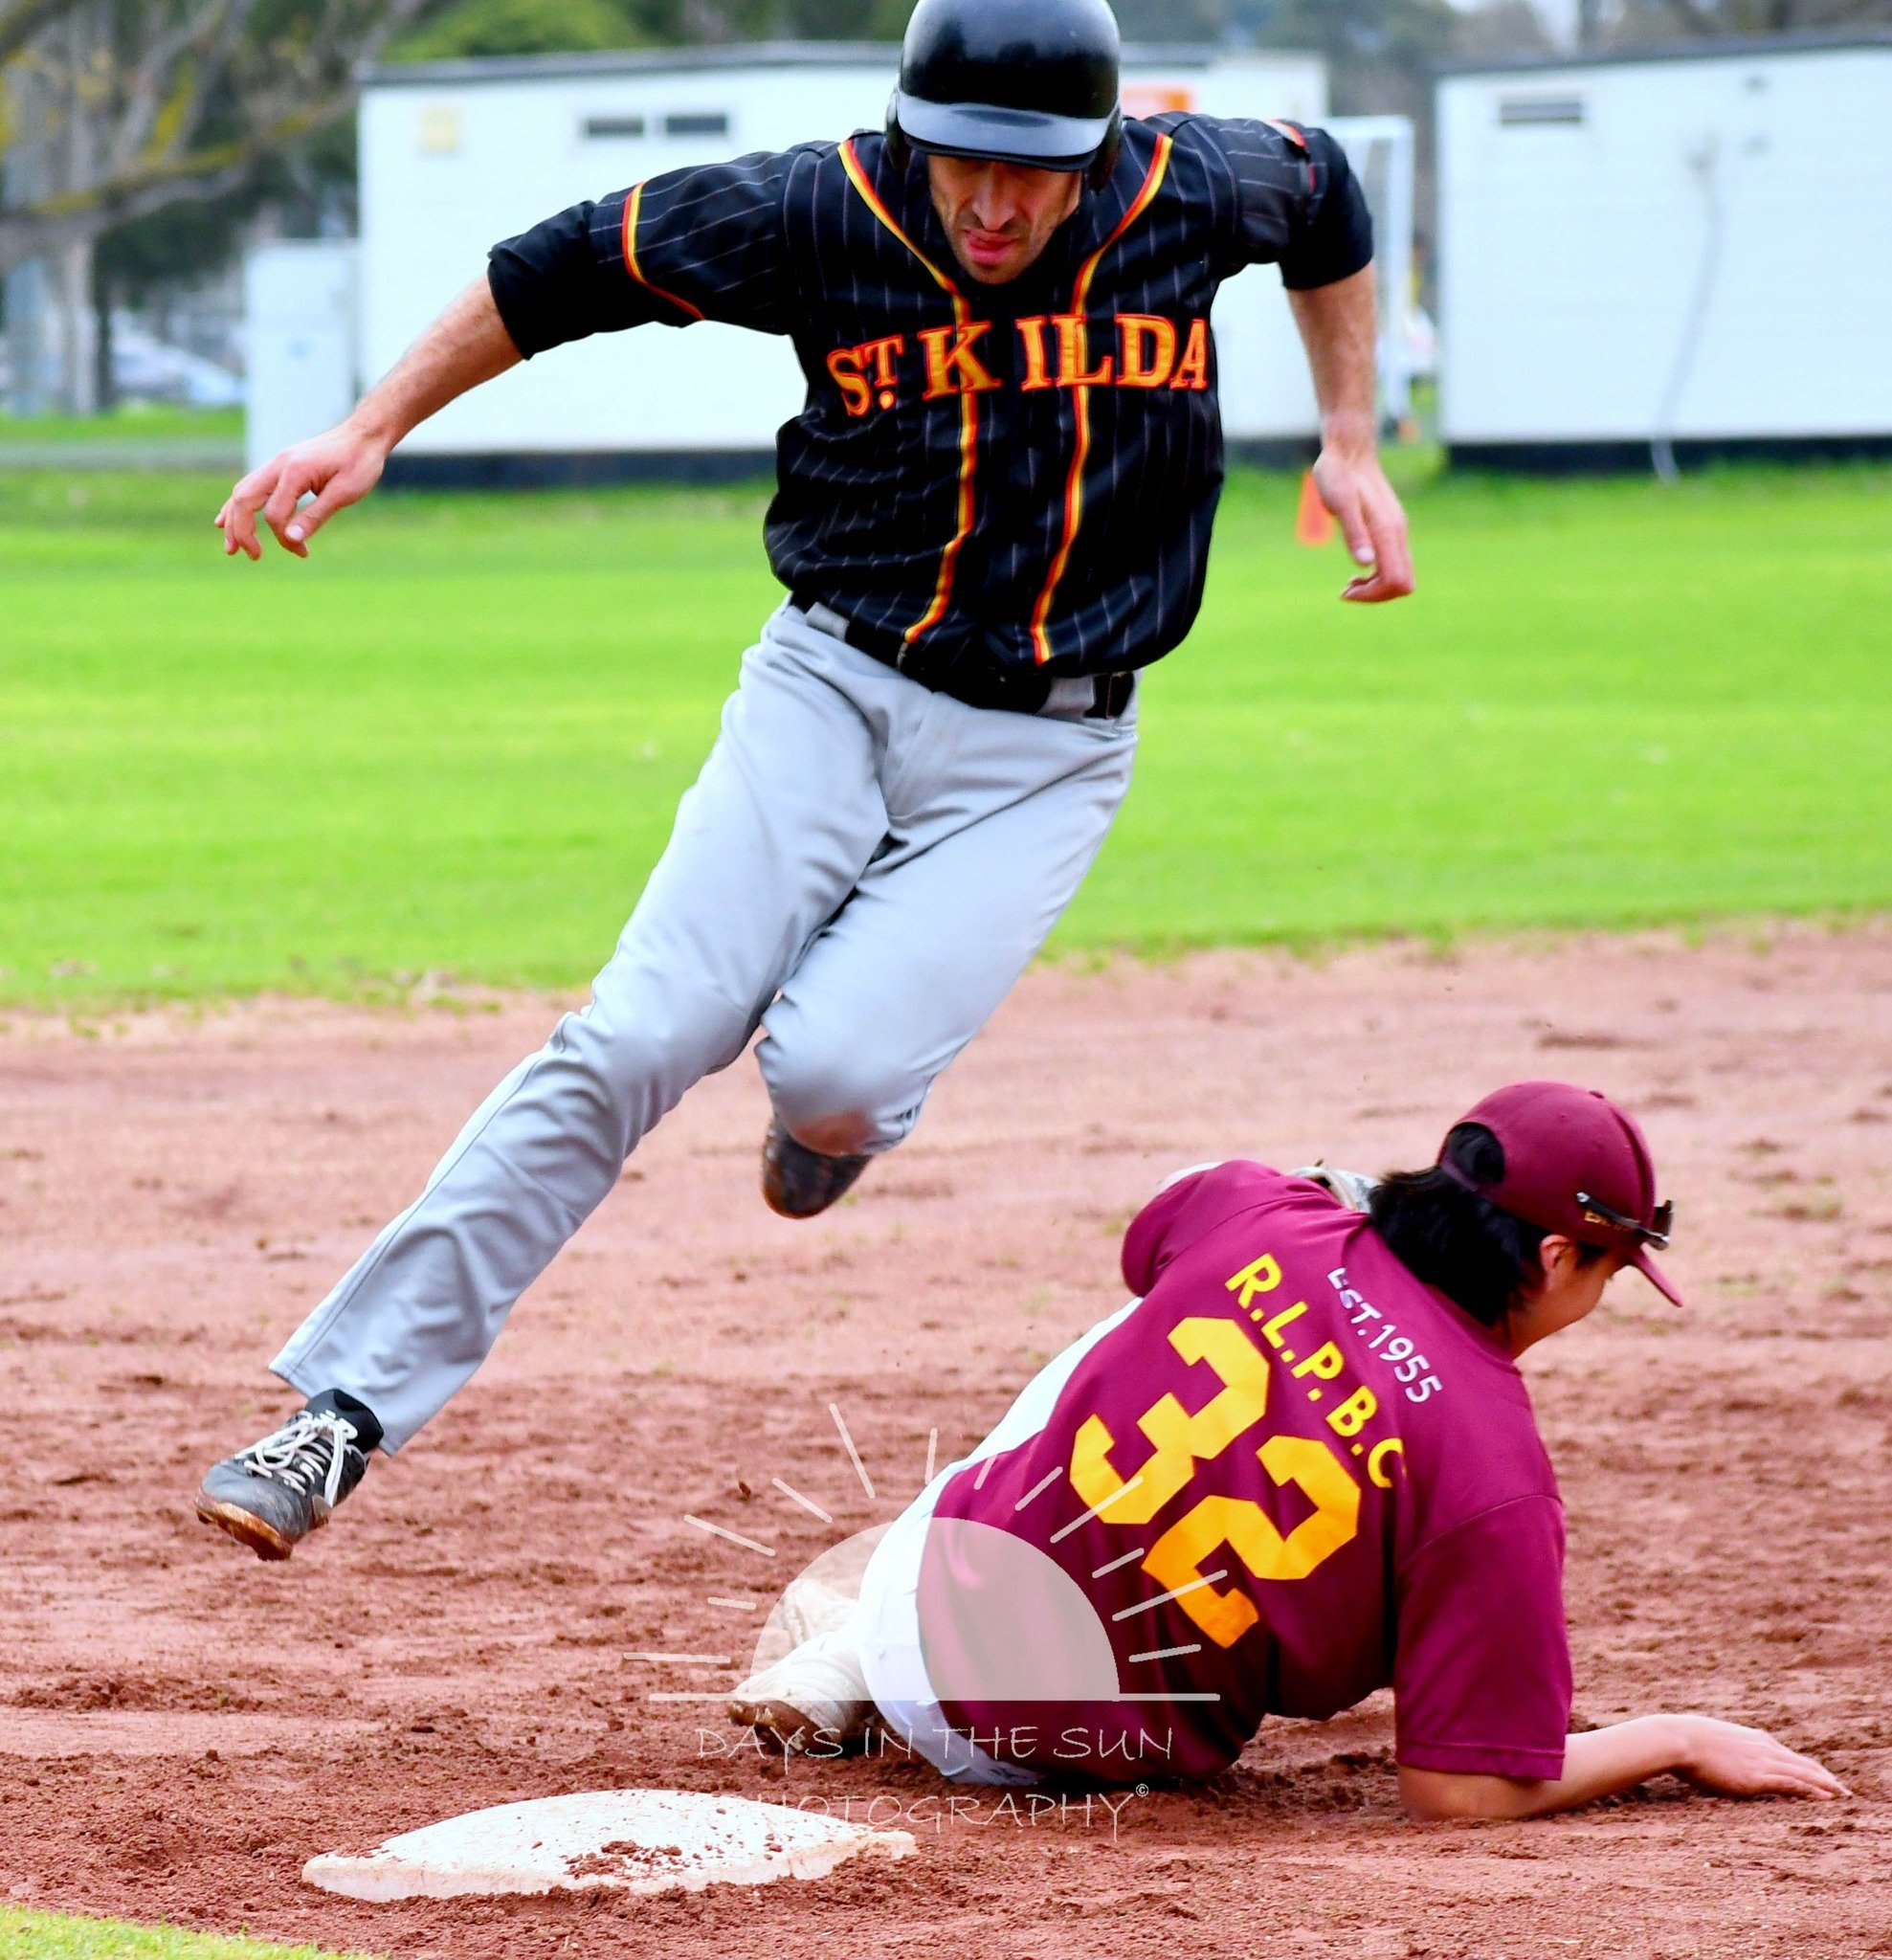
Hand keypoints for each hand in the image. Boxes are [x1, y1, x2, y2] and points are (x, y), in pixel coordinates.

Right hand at [215, 421, 387, 560]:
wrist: (363, 435)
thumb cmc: (359, 462)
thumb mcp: (345, 493)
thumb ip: (316, 515)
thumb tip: (292, 539)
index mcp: (295, 471)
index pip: (275, 513)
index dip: (284, 537)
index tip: (303, 552)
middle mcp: (278, 464)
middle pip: (244, 499)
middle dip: (242, 531)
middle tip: (252, 557)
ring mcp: (276, 463)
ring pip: (242, 492)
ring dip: (234, 521)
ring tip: (232, 548)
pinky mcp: (280, 466)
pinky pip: (250, 486)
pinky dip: (238, 506)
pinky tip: (225, 520)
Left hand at [1311, 446, 1413, 603]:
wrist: (1349, 450)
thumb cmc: (1338, 475)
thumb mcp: (1340, 504)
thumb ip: (1354, 533)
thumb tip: (1364, 565)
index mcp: (1387, 531)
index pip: (1396, 580)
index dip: (1373, 595)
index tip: (1346, 590)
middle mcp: (1397, 533)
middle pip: (1403, 582)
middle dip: (1376, 595)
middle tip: (1346, 590)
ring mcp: (1397, 530)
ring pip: (1400, 574)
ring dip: (1375, 587)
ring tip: (1348, 584)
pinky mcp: (1391, 527)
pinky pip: (1393, 562)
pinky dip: (1377, 574)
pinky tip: (1357, 569)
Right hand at [1670, 1715, 1849, 1800]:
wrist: (1677, 1739)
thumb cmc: (1684, 1739)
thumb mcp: (1708, 1739)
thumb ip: (1721, 1748)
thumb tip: (1713, 1753)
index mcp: (1751, 1737)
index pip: (1786, 1753)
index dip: (1805, 1765)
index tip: (1819, 1774)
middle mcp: (1762, 1747)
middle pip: (1802, 1763)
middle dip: (1823, 1776)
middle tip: (1841, 1788)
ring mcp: (1760, 1761)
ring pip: (1804, 1773)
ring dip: (1826, 1785)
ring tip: (1843, 1795)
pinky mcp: (1756, 1777)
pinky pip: (1793, 1784)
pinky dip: (1812, 1791)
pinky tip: (1827, 1798)